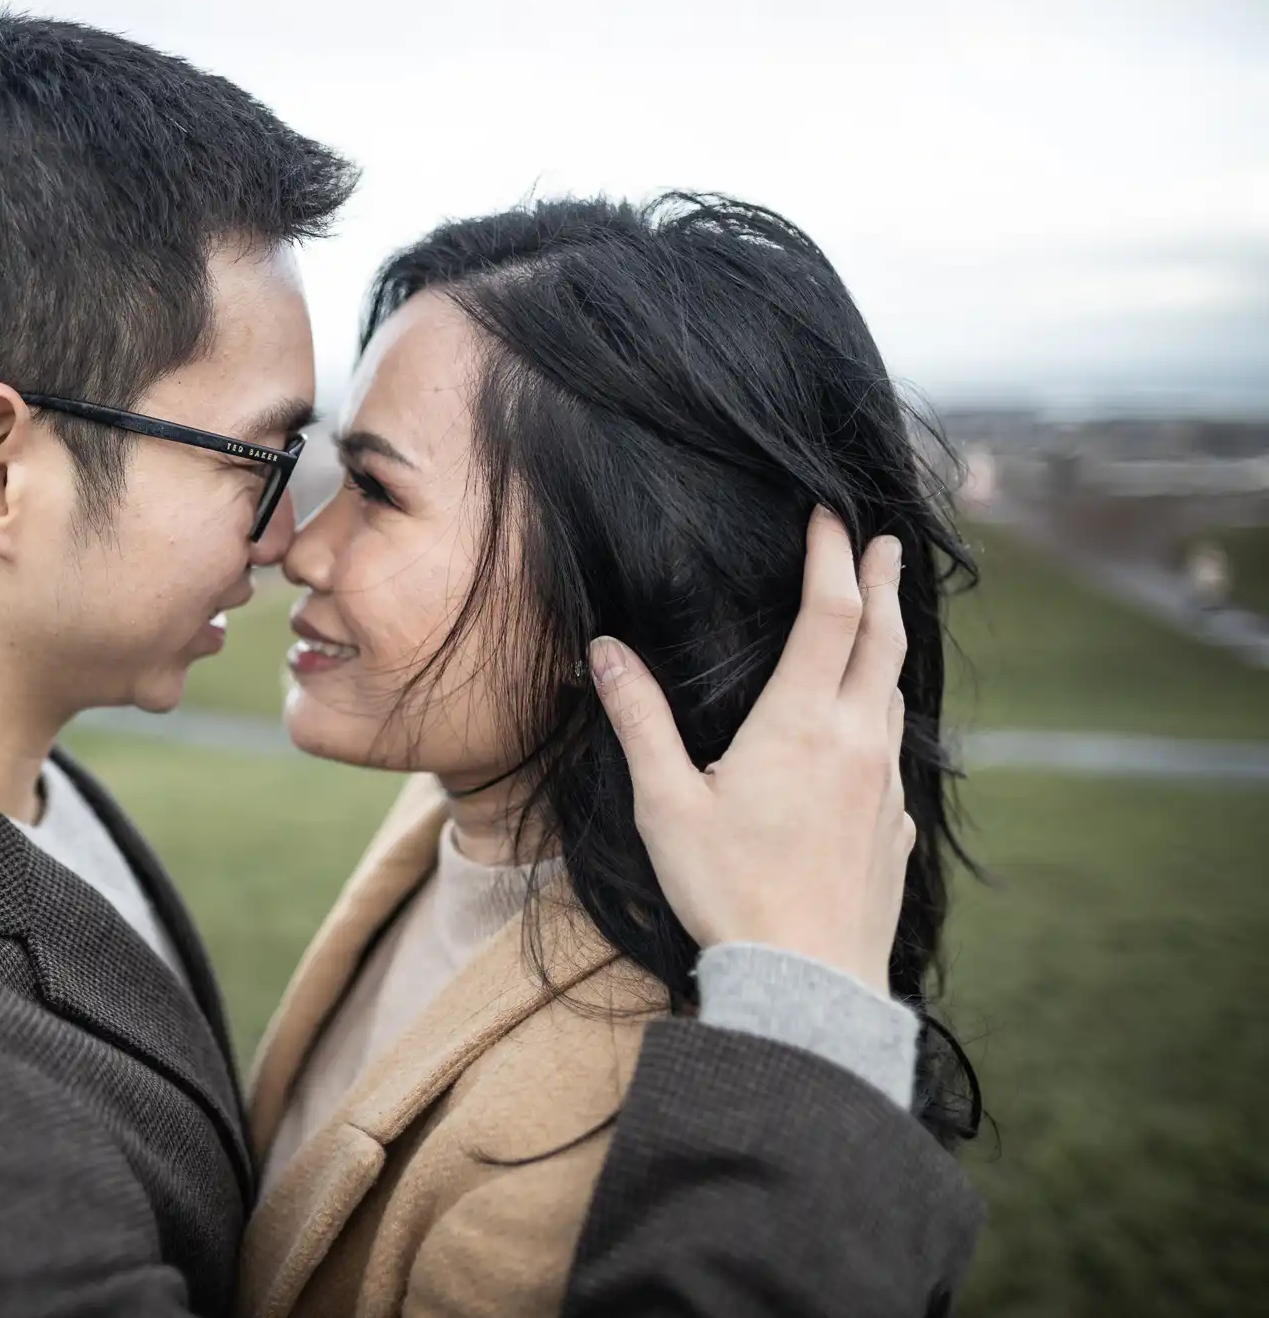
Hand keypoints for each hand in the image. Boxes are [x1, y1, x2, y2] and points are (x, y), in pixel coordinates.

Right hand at [588, 507, 912, 994]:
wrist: (806, 984)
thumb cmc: (728, 892)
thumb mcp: (666, 804)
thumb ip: (639, 720)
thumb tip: (604, 650)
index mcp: (801, 724)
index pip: (831, 613)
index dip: (833, 556)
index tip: (829, 516)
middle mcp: (857, 741)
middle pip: (882, 639)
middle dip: (882, 582)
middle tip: (884, 541)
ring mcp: (885, 786)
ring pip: (893, 694)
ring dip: (885, 645)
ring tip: (877, 620)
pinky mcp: (895, 829)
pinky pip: (894, 754)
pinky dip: (882, 717)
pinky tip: (866, 732)